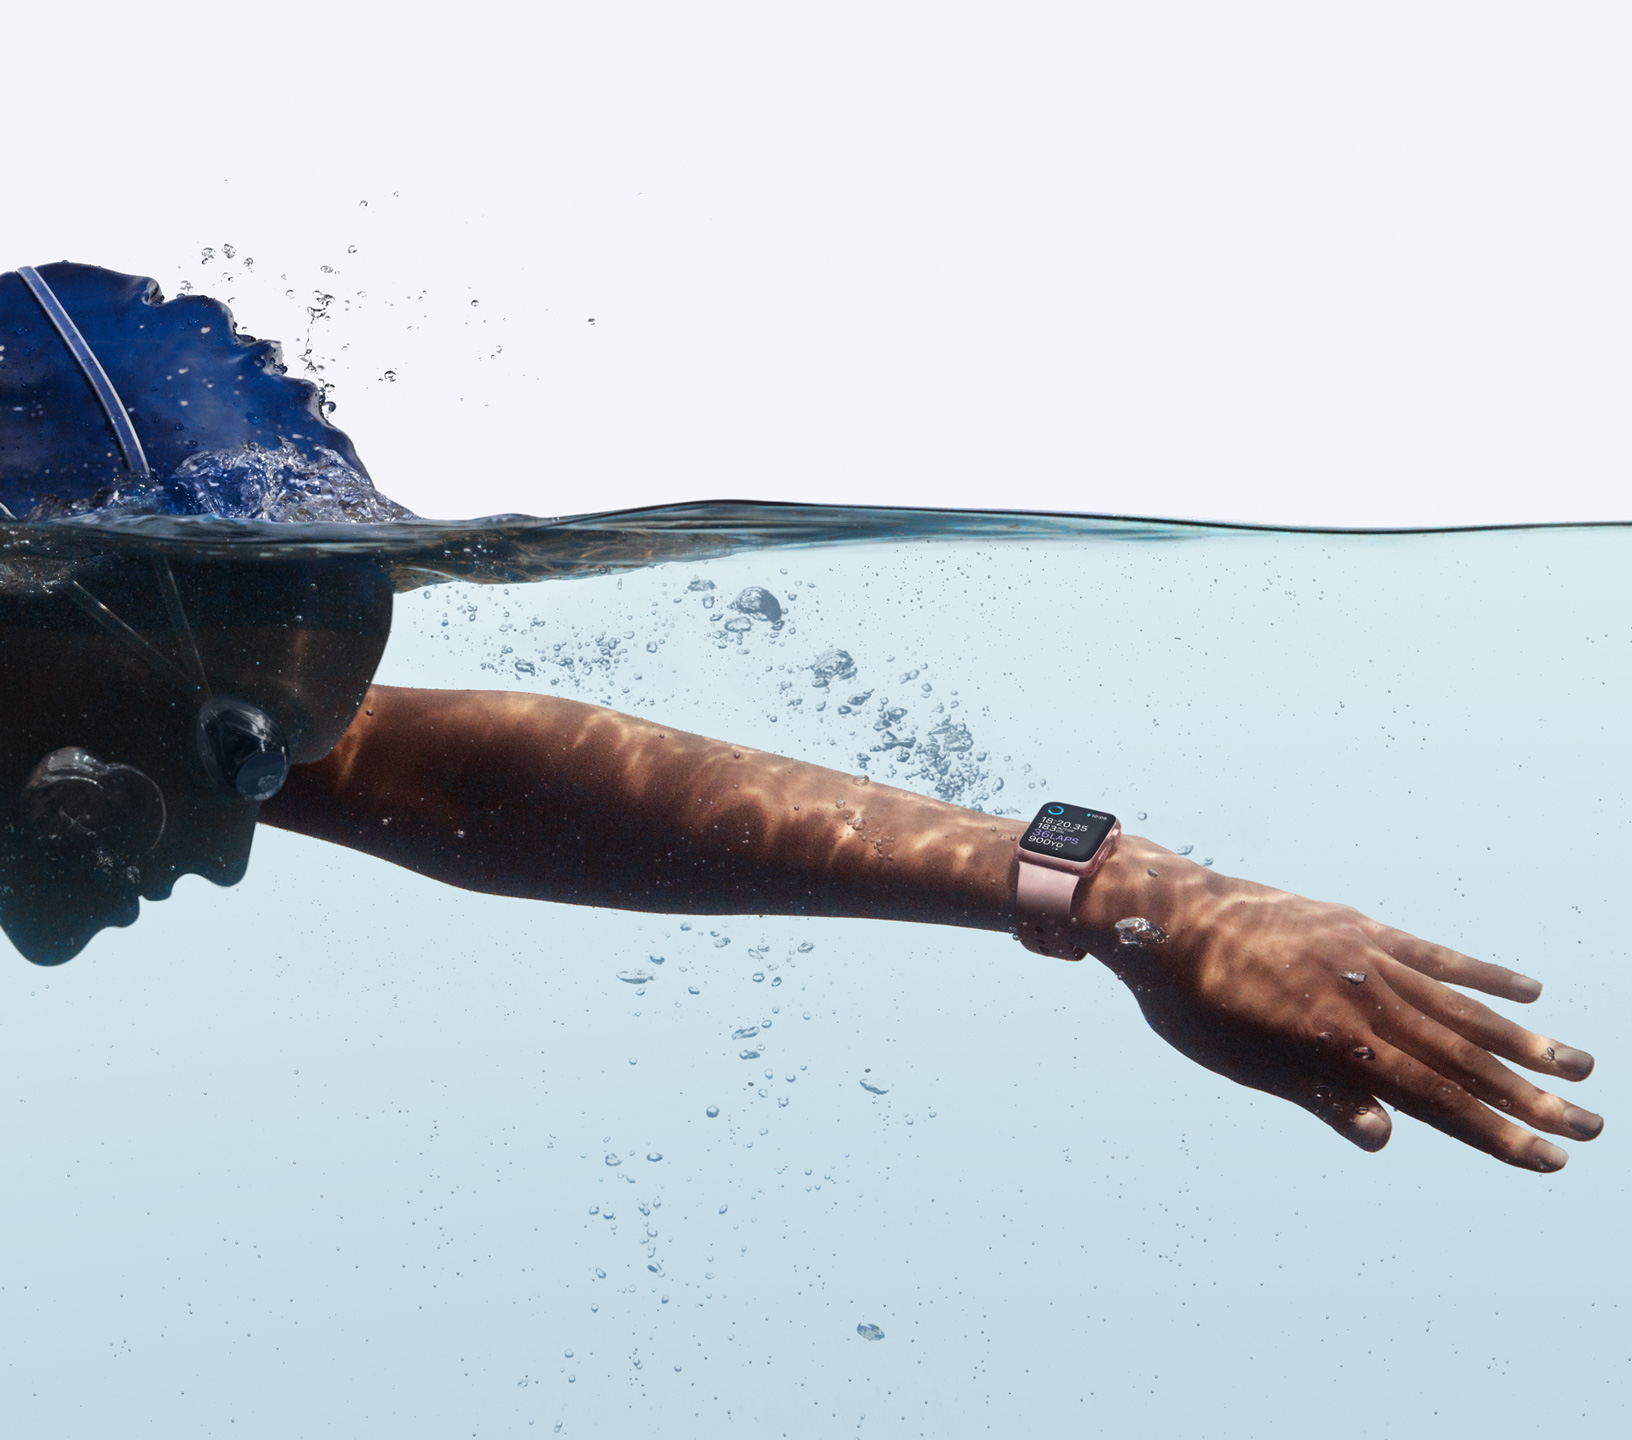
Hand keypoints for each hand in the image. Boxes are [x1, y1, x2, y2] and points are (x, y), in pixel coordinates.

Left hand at [1077, 838, 1602, 1170]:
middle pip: (1462, 1055)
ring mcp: (1365, 954)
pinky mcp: (1356, 925)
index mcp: (1335, 1039)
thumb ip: (1317, 1093)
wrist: (1159, 912)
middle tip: (1592, 1129)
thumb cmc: (1188, 999)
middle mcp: (1362, 995)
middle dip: (1528, 1097)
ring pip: (1459, 1005)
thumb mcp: (1240, 1060)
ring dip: (1521, 1038)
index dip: (1496, 1132)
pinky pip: (1432, 952)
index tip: (1551, 1159)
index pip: (1434, 1098)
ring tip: (1578, 1064)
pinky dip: (1480, 972)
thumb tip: (1385, 1137)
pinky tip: (1527, 988)